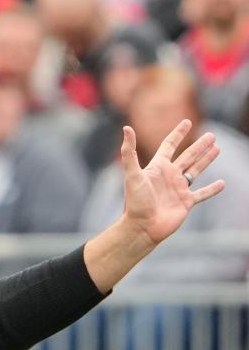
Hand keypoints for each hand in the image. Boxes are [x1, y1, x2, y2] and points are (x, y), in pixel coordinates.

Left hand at [120, 119, 223, 245]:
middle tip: (212, 135)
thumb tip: (126, 128)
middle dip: (199, 146)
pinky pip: (202, 194)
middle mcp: (168, 176)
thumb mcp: (132, 174)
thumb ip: (129, 152)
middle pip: (187, 156)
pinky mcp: (186, 203)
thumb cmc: (135, 202)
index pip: (169, 146)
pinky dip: (212, 189)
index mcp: (157, 168)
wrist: (142, 227)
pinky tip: (222, 183)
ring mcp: (178, 189)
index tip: (187, 122)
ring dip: (206, 160)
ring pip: (196, 171)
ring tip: (217, 148)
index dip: (178, 134)